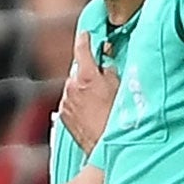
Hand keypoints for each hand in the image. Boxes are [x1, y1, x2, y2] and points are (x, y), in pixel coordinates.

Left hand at [58, 30, 119, 155]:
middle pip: (78, 69)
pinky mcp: (63, 115)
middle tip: (102, 77)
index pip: (82, 48)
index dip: (85, 39)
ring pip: (73, 85)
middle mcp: (71, 87)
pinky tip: (91, 110)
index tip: (87, 34)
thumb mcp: (120, 87)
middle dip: (88, 70)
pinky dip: (78, 101)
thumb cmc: (116, 120)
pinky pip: (70, 100)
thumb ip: (110, 69)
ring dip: (83, 87)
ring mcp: (65, 101)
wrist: (105, 148)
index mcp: (86, 77)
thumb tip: (105, 60)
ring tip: (99, 100)